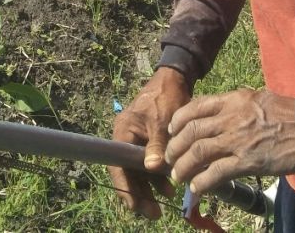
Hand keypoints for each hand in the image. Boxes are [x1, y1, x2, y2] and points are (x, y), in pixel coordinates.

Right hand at [110, 67, 190, 219]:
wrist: (176, 79)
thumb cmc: (165, 97)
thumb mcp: (161, 121)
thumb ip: (157, 145)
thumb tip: (151, 169)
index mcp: (123, 133)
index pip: (118, 166)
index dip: (125, 188)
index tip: (135, 206)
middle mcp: (127, 139)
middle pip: (129, 173)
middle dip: (141, 194)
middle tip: (154, 214)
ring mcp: (138, 141)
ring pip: (140, 171)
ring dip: (151, 187)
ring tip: (165, 202)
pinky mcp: (149, 141)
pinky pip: (150, 163)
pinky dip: (159, 176)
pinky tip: (169, 187)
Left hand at [165, 88, 294, 194]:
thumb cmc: (289, 112)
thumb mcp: (258, 97)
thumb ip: (237, 104)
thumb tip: (222, 110)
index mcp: (233, 100)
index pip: (195, 107)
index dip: (178, 120)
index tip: (171, 130)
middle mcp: (231, 118)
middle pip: (191, 131)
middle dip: (175, 147)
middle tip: (170, 158)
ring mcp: (238, 140)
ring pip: (198, 152)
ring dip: (182, 166)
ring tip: (177, 175)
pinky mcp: (248, 162)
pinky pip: (217, 173)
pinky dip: (202, 182)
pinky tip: (196, 188)